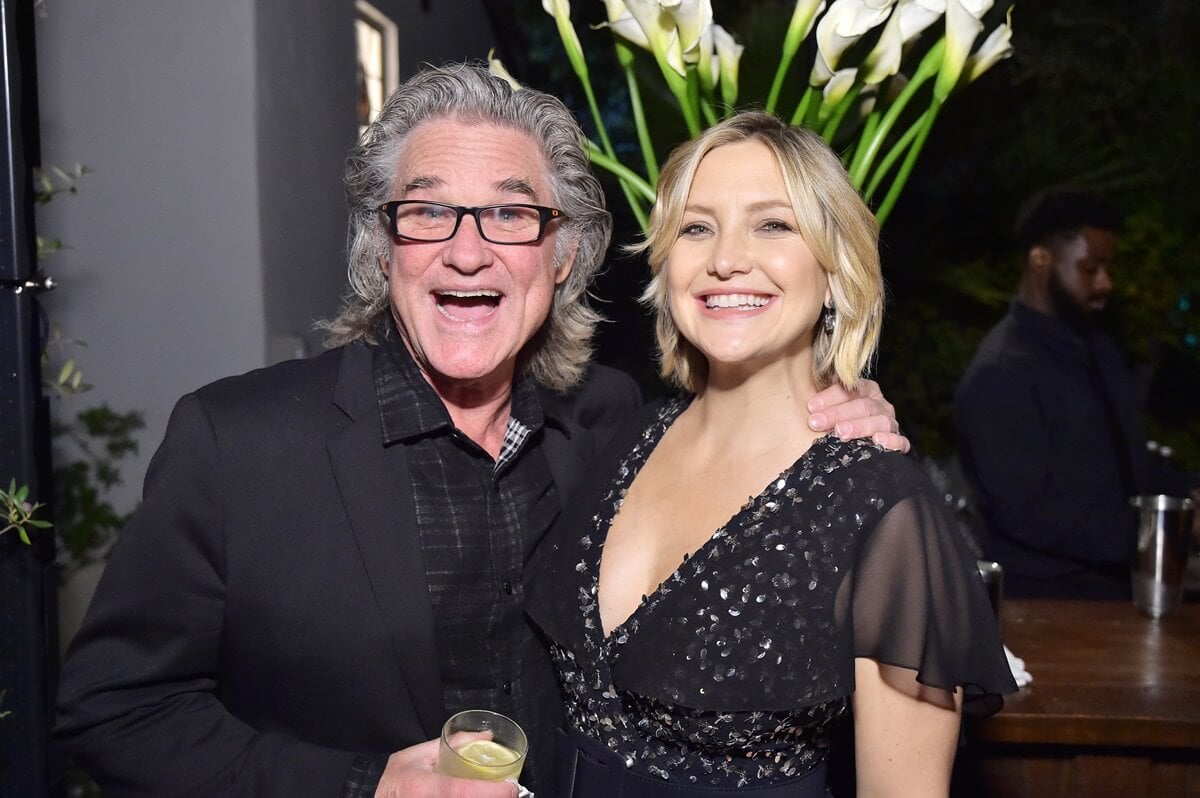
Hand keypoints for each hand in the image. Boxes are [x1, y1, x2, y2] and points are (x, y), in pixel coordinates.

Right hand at [374, 738, 517, 797]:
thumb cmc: (397, 780)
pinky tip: (483, 795)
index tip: (511, 787)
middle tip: (508, 791)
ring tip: (498, 793)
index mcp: (423, 788)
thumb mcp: (419, 754)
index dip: (491, 792)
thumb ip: (453, 743)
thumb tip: (485, 737)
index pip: (463, 791)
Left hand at [807, 378, 909, 453]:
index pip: (848, 389)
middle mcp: (880, 404)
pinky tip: (878, 441)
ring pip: (879, 421)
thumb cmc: (840, 419)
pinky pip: (900, 441)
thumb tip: (802, 399)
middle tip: (816, 423)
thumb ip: (822, 400)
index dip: (829, 397)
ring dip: (859, 426)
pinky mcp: (899, 442)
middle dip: (837, 414)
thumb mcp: (831, 406)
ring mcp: (890, 422)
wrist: (866, 440)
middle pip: (861, 406)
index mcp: (865, 390)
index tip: (810, 407)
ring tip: (841, 432)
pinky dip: (891, 441)